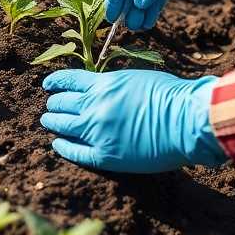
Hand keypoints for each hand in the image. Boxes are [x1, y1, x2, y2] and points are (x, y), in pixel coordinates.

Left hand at [40, 69, 227, 172]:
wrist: (186, 120)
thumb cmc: (171, 96)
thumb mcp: (137, 78)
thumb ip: (115, 84)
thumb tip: (102, 89)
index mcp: (104, 84)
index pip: (69, 80)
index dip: (56, 82)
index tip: (48, 85)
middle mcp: (96, 106)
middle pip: (63, 104)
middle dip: (54, 104)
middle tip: (50, 106)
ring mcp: (98, 132)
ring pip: (64, 126)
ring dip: (53, 123)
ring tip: (48, 122)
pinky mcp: (106, 156)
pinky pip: (76, 152)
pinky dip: (64, 147)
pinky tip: (58, 144)